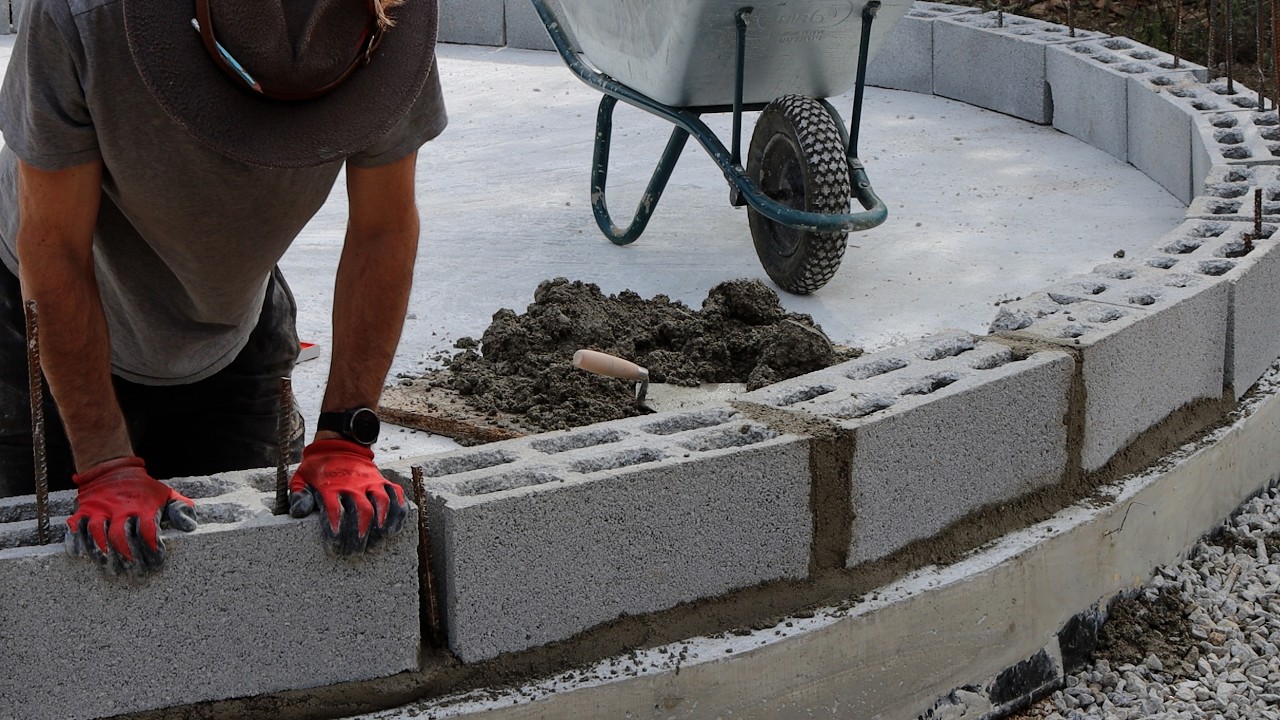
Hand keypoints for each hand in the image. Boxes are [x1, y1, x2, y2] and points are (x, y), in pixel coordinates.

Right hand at [65, 457, 197, 574]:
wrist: (112, 468)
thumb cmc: (143, 489)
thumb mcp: (165, 494)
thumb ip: (179, 509)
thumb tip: (190, 527)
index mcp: (142, 506)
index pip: (147, 529)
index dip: (152, 548)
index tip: (156, 563)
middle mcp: (120, 508)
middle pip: (121, 535)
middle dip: (128, 556)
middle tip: (134, 573)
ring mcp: (99, 508)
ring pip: (97, 532)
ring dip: (102, 552)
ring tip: (110, 568)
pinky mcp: (83, 510)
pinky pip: (76, 526)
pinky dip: (76, 540)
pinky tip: (80, 555)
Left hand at [288, 439, 407, 554]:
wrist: (339, 446)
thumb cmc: (318, 469)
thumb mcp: (301, 479)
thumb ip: (299, 496)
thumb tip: (299, 513)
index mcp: (331, 486)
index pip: (335, 508)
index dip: (335, 527)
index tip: (334, 544)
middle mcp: (353, 484)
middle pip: (362, 510)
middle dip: (360, 534)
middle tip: (354, 552)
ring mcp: (371, 482)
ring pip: (382, 502)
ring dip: (382, 524)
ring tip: (377, 542)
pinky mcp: (382, 480)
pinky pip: (396, 494)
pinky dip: (398, 510)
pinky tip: (394, 528)